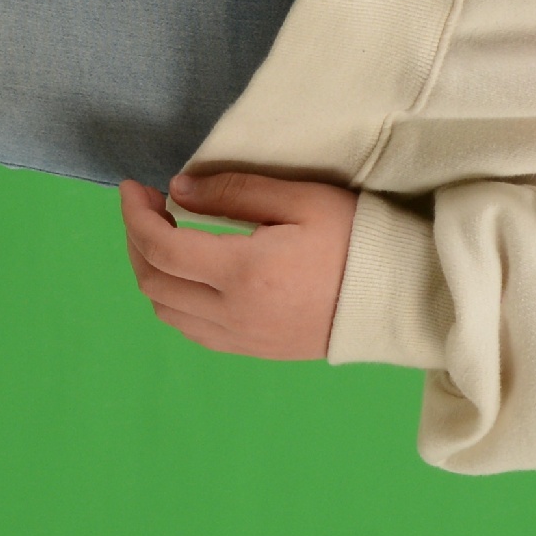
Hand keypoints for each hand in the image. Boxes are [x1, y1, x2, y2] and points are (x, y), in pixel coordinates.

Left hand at [117, 171, 355, 359]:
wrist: (402, 298)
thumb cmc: (358, 238)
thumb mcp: (302, 199)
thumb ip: (235, 191)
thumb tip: (178, 190)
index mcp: (244, 272)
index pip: (161, 245)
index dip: (135, 213)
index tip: (134, 186)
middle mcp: (234, 313)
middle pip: (153, 281)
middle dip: (136, 239)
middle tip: (147, 206)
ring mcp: (242, 337)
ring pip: (165, 311)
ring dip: (151, 271)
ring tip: (164, 236)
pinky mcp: (253, 350)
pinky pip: (191, 329)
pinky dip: (174, 299)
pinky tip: (188, 274)